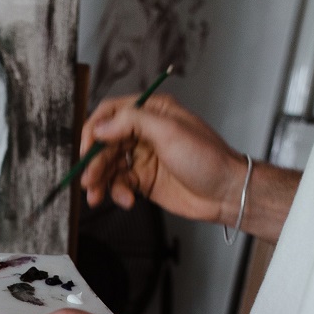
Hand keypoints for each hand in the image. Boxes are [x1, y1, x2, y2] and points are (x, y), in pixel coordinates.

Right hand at [80, 93, 247, 222]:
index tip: (86, 149)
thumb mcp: (168, 131)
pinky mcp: (145, 180)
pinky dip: (118, 192)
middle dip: (95, 162)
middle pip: (106, 143)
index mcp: (152, 112)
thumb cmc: (207, 158)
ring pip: (110, 166)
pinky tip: (126, 200)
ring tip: (96, 196)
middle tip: (88, 181)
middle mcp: (145, 132)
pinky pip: (121, 184)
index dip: (94, 130)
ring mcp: (144, 157)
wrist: (227, 193)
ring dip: (101, 181)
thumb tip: (100, 127)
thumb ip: (131, 123)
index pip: (111, 113)